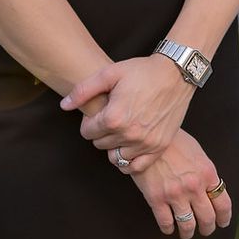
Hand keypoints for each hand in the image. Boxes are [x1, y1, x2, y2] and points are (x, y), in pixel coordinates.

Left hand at [58, 54, 191, 172]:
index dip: (89, 122)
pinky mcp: (159, 147)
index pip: (87, 133)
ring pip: (116, 157)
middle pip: (100, 145)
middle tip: (111, 118)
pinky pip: (136, 167)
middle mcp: (129, 135)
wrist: (175, 74)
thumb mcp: (109, 73)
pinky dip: (129, 161)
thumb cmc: (141, 71)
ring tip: (120, 130)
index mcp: (113, 118)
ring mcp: (145, 143)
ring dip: (114, 146)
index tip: (98, 112)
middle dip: (101, 133)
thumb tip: (64, 106)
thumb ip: (83, 91)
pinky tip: (129, 147)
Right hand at [127, 129, 231, 238]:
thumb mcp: (197, 153)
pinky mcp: (156, 198)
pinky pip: (166, 223)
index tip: (222, 222)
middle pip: (207, 219)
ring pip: (187, 225)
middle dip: (207, 228)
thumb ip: (206, 173)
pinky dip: (168, 229)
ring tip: (186, 233)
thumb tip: (211, 190)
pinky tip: (168, 228)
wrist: (146, 135)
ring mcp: (175, 194)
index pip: (223, 204)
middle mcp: (194, 187)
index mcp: (208, 174)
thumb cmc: (172, 141)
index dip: (224, 218)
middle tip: (205, 230)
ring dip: (188, 233)